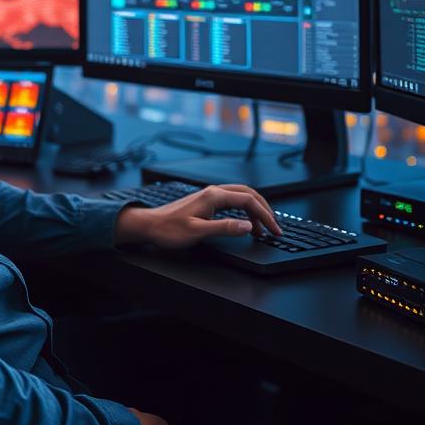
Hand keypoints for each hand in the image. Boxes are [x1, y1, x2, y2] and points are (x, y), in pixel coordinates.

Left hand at [113, 184, 281, 250]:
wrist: (149, 225)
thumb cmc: (169, 229)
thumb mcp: (198, 232)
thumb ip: (224, 228)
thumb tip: (247, 226)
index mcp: (213, 196)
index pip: (248, 201)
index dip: (265, 216)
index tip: (274, 230)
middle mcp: (213, 192)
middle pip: (248, 194)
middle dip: (264, 210)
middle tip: (274, 228)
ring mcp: (209, 196)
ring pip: (241, 197)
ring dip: (255, 210)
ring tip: (262, 229)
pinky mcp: (206, 202)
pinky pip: (232, 202)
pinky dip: (244, 211)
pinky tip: (244, 224)